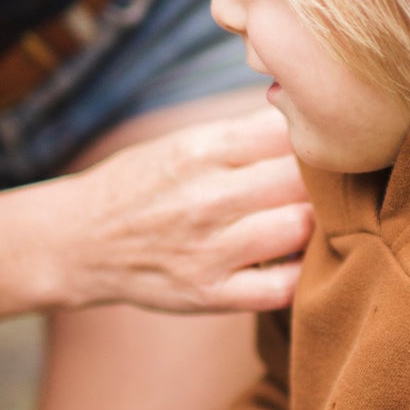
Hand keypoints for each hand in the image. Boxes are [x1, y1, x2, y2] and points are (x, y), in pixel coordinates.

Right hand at [48, 105, 311, 315]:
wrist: (79, 241)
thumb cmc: (142, 184)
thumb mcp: (183, 142)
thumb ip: (244, 133)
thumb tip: (311, 114)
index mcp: (199, 149)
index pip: (286, 130)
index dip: (314, 134)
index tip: (323, 141)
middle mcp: (206, 198)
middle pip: (300, 177)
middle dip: (323, 177)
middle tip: (329, 181)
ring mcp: (209, 251)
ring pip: (299, 227)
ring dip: (315, 221)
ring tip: (312, 217)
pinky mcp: (211, 294)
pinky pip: (281, 288)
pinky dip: (301, 274)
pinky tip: (296, 259)